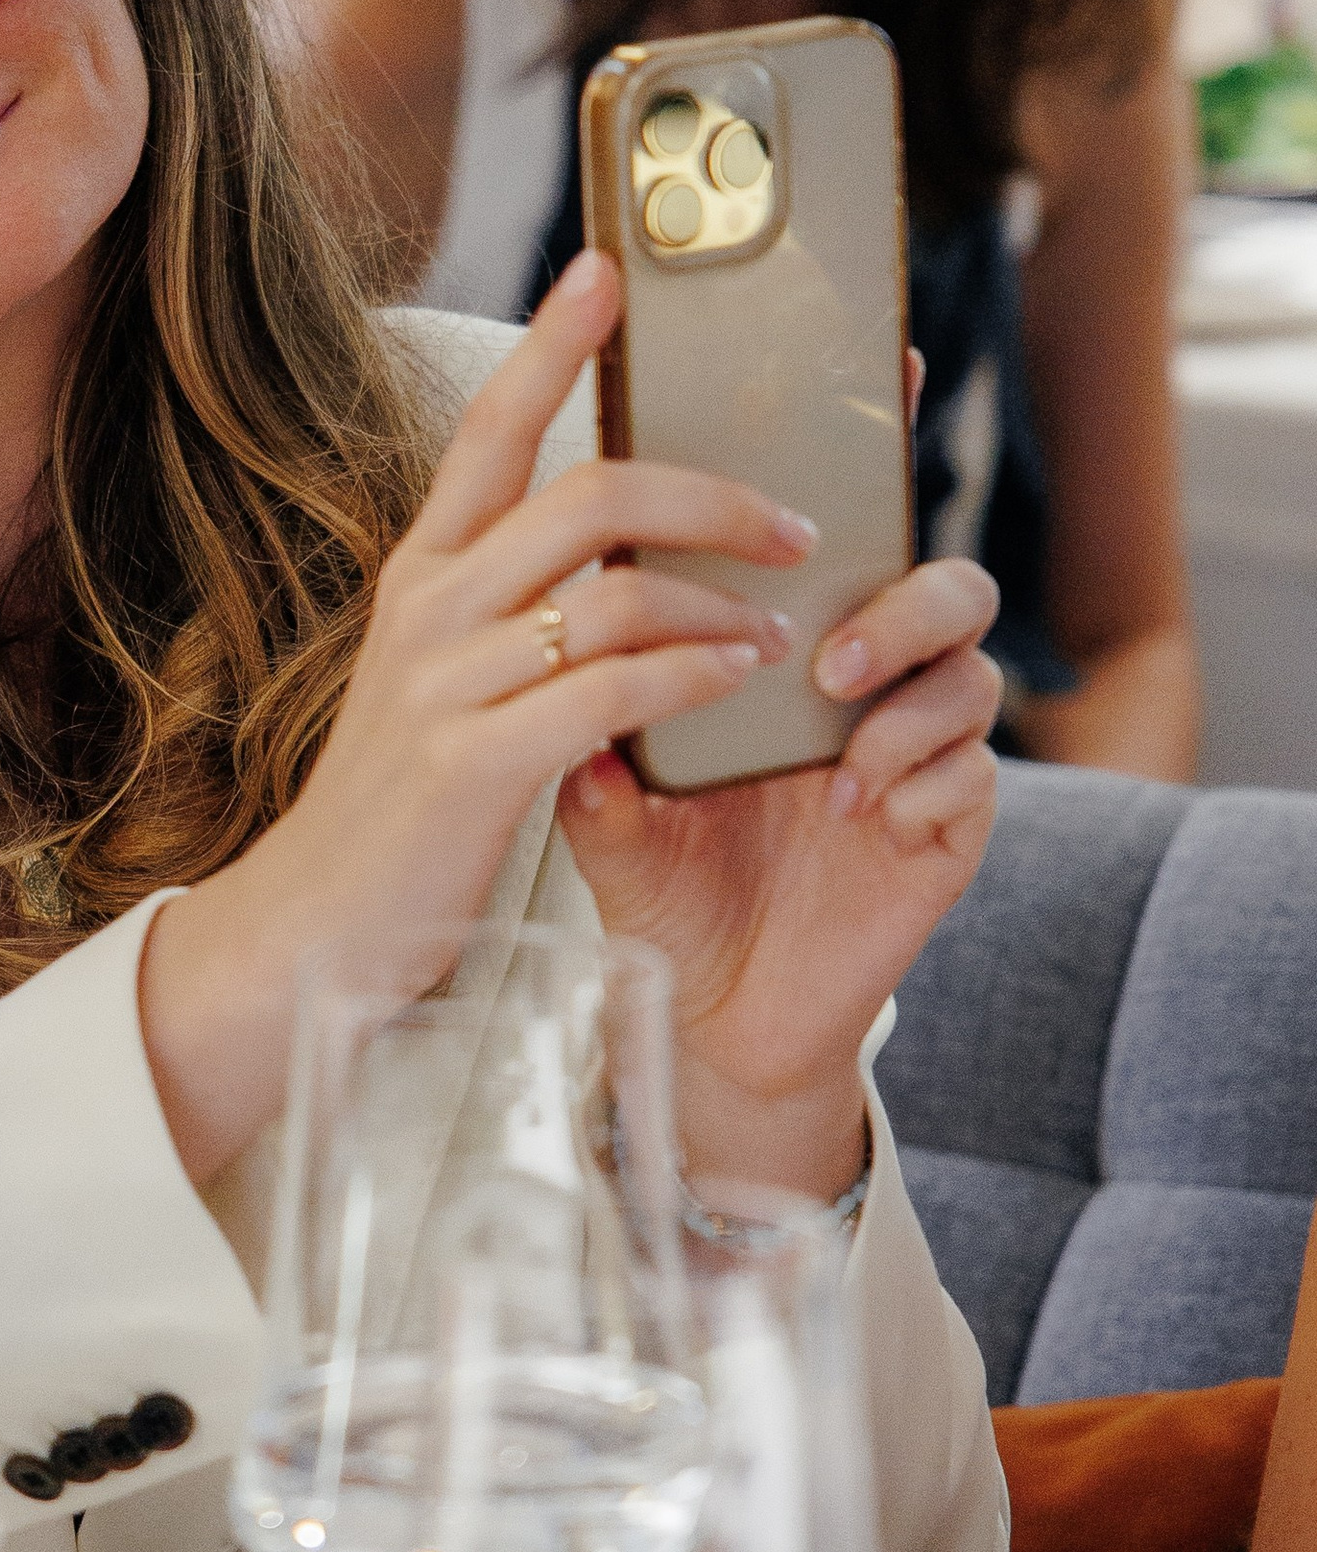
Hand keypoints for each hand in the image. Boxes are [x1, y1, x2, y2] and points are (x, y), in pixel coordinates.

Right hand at [142, 254, 807, 1188]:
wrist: (318, 925)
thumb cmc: (404, 805)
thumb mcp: (445, 681)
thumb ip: (512, 612)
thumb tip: (619, 555)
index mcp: (424, 575)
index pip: (492, 432)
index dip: (551, 347)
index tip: (607, 273)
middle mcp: (431, 608)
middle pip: (583, 492)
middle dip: (706, 493)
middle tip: (791, 520)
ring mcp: (449, 682)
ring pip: (613, 589)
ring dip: (721, 602)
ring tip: (781, 628)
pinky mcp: (477, 763)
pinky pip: (613, 691)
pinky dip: (695, 680)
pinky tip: (740, 687)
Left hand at [559, 552, 1001, 1194]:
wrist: (719, 1018)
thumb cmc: (671, 897)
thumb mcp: (616, 832)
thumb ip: (600, 773)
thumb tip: (575, 706)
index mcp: (791, 669)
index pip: (847, 560)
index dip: (835, 534)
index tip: (775, 553)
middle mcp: (867, 701)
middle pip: (950, 596)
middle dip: (904, 611)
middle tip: (830, 663)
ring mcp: (917, 766)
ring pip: (974, 681)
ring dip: (912, 708)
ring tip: (839, 768)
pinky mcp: (949, 838)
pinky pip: (977, 780)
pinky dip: (928, 787)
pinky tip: (868, 820)